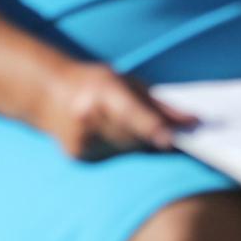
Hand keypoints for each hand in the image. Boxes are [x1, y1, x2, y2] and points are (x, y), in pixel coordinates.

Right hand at [38, 63, 196, 161]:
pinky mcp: (76, 154)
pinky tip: (101, 134)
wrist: (48, 91)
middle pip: (133, 136)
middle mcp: (88, 114)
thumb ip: (159, 103)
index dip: (151, 127)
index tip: (169, 140)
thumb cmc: (95, 83)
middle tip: (156, 131)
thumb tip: (193, 122)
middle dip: (149, 135)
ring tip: (115, 123)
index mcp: (102, 90)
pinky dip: (115, 150)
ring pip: (124, 150)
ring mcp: (80, 137)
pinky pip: (110, 158)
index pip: (131, 112)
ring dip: (132, 143)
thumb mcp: (126, 82)